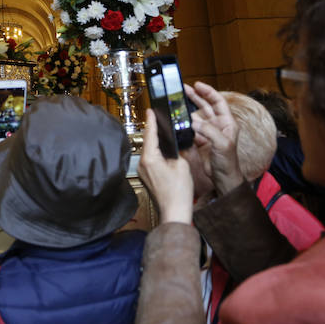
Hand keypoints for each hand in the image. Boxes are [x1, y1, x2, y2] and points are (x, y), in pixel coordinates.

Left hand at [139, 108, 193, 224]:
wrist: (174, 212)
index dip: (151, 121)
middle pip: (147, 142)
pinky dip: (155, 152)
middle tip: (156, 117)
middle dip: (153, 130)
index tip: (150, 110)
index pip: (150, 134)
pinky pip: (149, 160)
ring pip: (148, 151)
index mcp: (150, 158)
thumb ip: (176, 151)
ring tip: (160, 130)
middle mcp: (142, 164)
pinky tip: (161, 149)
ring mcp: (142, 172)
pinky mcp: (146, 177)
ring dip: (154, 141)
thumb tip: (173, 145)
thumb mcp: (182, 165)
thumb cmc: (178, 192)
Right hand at [183, 81, 243, 195]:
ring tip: (179, 101)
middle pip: (206, 106)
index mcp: (227, 122)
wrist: (223, 178)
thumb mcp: (222, 144)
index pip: (218, 102)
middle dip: (196, 96)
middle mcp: (219, 125)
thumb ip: (209, 131)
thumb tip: (194, 122)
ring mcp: (209, 132)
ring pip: (198, 116)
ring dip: (189, 109)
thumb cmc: (229, 162)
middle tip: (185, 88)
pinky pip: (192, 128)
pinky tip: (179, 119)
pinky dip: (185, 123)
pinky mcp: (201, 140)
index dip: (208, 92)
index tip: (198, 85)